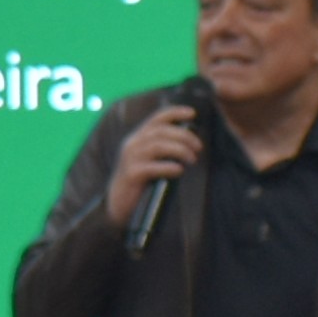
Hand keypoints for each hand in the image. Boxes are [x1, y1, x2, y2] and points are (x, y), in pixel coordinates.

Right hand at [109, 103, 205, 223]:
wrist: (118, 204)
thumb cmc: (140, 181)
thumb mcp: (149, 159)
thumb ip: (163, 149)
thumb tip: (190, 143)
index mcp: (138, 138)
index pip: (156, 119)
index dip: (175, 112)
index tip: (193, 113)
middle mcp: (132, 144)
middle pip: (161, 131)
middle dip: (184, 136)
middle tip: (198, 147)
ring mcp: (130, 159)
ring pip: (158, 145)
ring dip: (180, 150)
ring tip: (192, 159)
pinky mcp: (131, 174)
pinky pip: (153, 167)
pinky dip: (169, 167)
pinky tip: (179, 170)